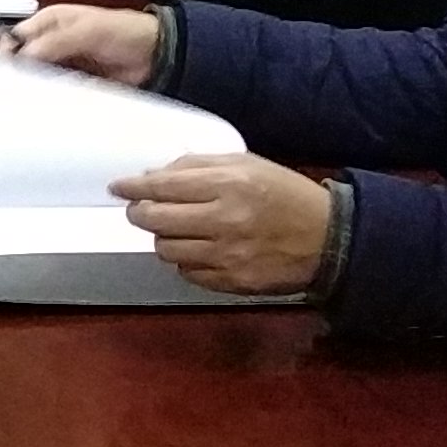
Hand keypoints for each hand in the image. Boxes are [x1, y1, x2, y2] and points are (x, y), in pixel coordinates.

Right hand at [7, 4, 160, 85]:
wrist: (155, 54)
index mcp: (50, 21)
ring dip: (35, 87)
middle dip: (20, 74)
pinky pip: (55, 90)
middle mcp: (52, 41)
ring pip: (37, 77)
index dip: (9, 54)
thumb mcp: (87, 31)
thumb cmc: (123, 31)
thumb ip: (55, 42)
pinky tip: (48, 104)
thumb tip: (23, 56)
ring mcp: (63, 62)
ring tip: (30, 100)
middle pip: (24, 59)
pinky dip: (51, 97)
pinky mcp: (74, 81)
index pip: (17, 37)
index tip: (7, 73)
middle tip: (16, 91)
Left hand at [112, 156, 332, 293]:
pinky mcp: (233, 282)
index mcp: (228, 184)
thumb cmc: (284, 194)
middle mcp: (224, 220)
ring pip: (166, 250)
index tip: (119, 187)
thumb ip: (197, 166)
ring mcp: (228, 255)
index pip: (162, 187)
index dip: (133, 188)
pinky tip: (200, 249)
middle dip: (141, 213)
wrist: (328, 238)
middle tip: (142, 209)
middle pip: (156, 220)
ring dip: (164, 238)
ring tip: (177, 228)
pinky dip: (187, 260)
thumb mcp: (246, 164)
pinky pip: (188, 273)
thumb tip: (151, 176)